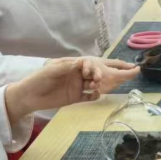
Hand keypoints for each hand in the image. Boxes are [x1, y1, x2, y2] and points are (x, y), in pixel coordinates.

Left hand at [5, 57, 134, 120]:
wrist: (28, 96)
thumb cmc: (38, 79)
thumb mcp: (52, 70)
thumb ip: (68, 66)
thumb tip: (84, 62)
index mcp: (75, 65)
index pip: (94, 63)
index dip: (100, 67)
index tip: (99, 75)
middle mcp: (80, 74)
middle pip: (102, 71)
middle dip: (117, 70)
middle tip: (132, 70)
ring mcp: (79, 86)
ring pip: (99, 83)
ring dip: (105, 85)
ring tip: (106, 87)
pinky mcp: (76, 97)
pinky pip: (91, 96)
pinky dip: (97, 95)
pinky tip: (98, 95)